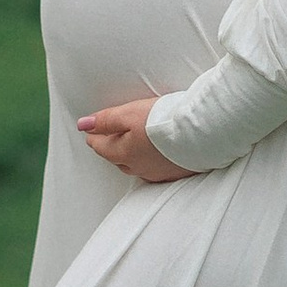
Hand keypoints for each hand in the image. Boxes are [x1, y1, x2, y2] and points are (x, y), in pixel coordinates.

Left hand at [77, 95, 197, 182]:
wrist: (203, 132)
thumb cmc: (164, 122)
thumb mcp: (128, 114)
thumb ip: (105, 120)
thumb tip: (83, 125)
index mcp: (124, 154)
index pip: (101, 147)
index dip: (95, 136)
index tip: (91, 131)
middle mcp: (139, 168)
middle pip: (117, 158)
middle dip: (112, 147)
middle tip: (108, 135)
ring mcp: (158, 172)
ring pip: (136, 165)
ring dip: (131, 154)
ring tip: (132, 141)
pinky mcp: (176, 172)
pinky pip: (155, 168)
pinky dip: (151, 159)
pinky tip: (156, 151)